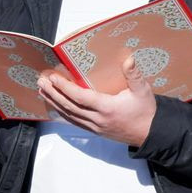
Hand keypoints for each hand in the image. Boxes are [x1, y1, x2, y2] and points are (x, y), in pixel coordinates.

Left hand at [37, 56, 156, 146]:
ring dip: (54, 103)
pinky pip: (74, 122)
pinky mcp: (94, 131)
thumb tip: (128, 59)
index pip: (80, 97)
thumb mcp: (143, 90)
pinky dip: (62, 113)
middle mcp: (97, 119)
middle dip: (53, 93)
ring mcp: (94, 127)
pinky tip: (54, 105)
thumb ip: (134, 74)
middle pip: (69, 106)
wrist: (150, 133)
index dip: (64, 88)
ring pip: (69, 115)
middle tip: (41, 82)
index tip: (52, 78)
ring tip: (42, 91)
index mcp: (107, 108)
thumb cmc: (145, 110)